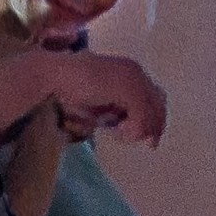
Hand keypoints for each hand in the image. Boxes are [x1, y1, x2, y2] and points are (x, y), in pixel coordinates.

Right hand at [35, 51, 167, 146]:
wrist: (56, 74)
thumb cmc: (70, 88)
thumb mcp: (100, 103)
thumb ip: (116, 111)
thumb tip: (129, 128)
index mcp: (129, 70)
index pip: (154, 97)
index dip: (154, 118)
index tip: (148, 138)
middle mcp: (135, 71)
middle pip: (159, 105)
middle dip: (152, 126)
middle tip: (149, 144)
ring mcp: (133, 79)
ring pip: (152, 113)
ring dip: (137, 130)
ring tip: (117, 133)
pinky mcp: (128, 89)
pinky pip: (141, 117)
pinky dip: (131, 129)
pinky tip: (113, 130)